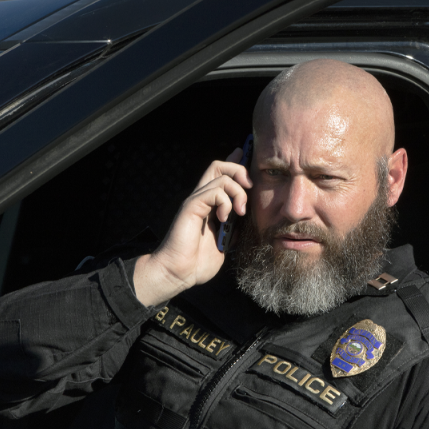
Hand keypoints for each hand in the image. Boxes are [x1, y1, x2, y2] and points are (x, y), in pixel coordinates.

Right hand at [133, 148, 251, 306]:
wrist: (178, 274)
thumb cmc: (197, 263)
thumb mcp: (225, 244)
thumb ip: (233, 229)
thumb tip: (245, 221)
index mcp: (209, 206)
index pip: (222, 176)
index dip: (235, 163)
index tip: (246, 154)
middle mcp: (201, 199)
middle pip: (219, 165)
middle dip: (240, 169)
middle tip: (250, 187)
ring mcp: (195, 201)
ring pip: (221, 175)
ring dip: (238, 191)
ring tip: (240, 211)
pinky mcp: (191, 207)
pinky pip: (214, 191)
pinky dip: (226, 202)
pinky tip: (224, 219)